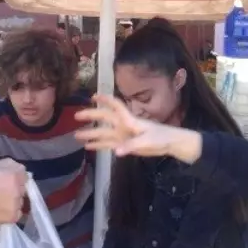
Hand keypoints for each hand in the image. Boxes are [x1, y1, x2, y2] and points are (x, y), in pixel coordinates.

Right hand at [0, 158, 27, 225]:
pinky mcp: (15, 216)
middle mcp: (19, 188)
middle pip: (22, 186)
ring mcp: (18, 203)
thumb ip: (7, 164)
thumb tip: (17, 167)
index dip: (15, 175)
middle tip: (2, 190)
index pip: (23, 172)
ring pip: (20, 199)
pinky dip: (12, 211)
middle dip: (15, 187)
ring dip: (14, 199)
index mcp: (14, 174)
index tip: (7, 178)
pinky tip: (1, 210)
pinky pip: (18, 212)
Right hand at [75, 95, 203, 162]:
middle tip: (76, 116)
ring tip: (76, 136)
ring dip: (91, 134)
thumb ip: (131, 146)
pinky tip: (88, 147)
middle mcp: (123, 126)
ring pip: (103, 133)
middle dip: (91, 116)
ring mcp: (123, 135)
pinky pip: (108, 144)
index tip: (93, 96)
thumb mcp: (148, 141)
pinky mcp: (125, 145)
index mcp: (129, 120)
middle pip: (104, 118)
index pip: (115, 107)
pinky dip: (98, 145)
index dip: (105, 100)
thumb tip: (116, 151)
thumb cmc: (161, 137)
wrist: (170, 144)